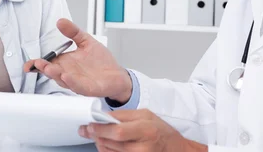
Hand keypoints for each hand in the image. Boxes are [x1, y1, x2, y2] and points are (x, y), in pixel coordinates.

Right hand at [23, 19, 132, 102]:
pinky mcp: (88, 89)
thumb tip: (61, 21)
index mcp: (66, 63)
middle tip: (39, 64)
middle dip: (44, 68)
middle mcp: (69, 73)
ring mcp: (77, 82)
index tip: (29, 64)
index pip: (48, 63)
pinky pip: (78, 86)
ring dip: (55, 74)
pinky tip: (67, 76)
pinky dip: (72, 82)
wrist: (117, 75)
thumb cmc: (101, 62)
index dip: (37, 64)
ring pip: (63, 79)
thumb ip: (73, 32)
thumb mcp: (86, 41)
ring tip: (49, 68)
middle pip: (53, 71)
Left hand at [79, 110, 206, 151]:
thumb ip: (124, 115)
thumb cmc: (160, 130)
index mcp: (146, 129)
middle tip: (87, 130)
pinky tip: (106, 144)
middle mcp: (142, 147)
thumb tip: (103, 116)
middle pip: (112, 143)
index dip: (101, 129)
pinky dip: (107, 151)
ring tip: (96, 136)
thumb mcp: (145, 115)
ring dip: (100, 143)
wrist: (175, 149)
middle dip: (97, 135)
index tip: (90, 125)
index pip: (118, 131)